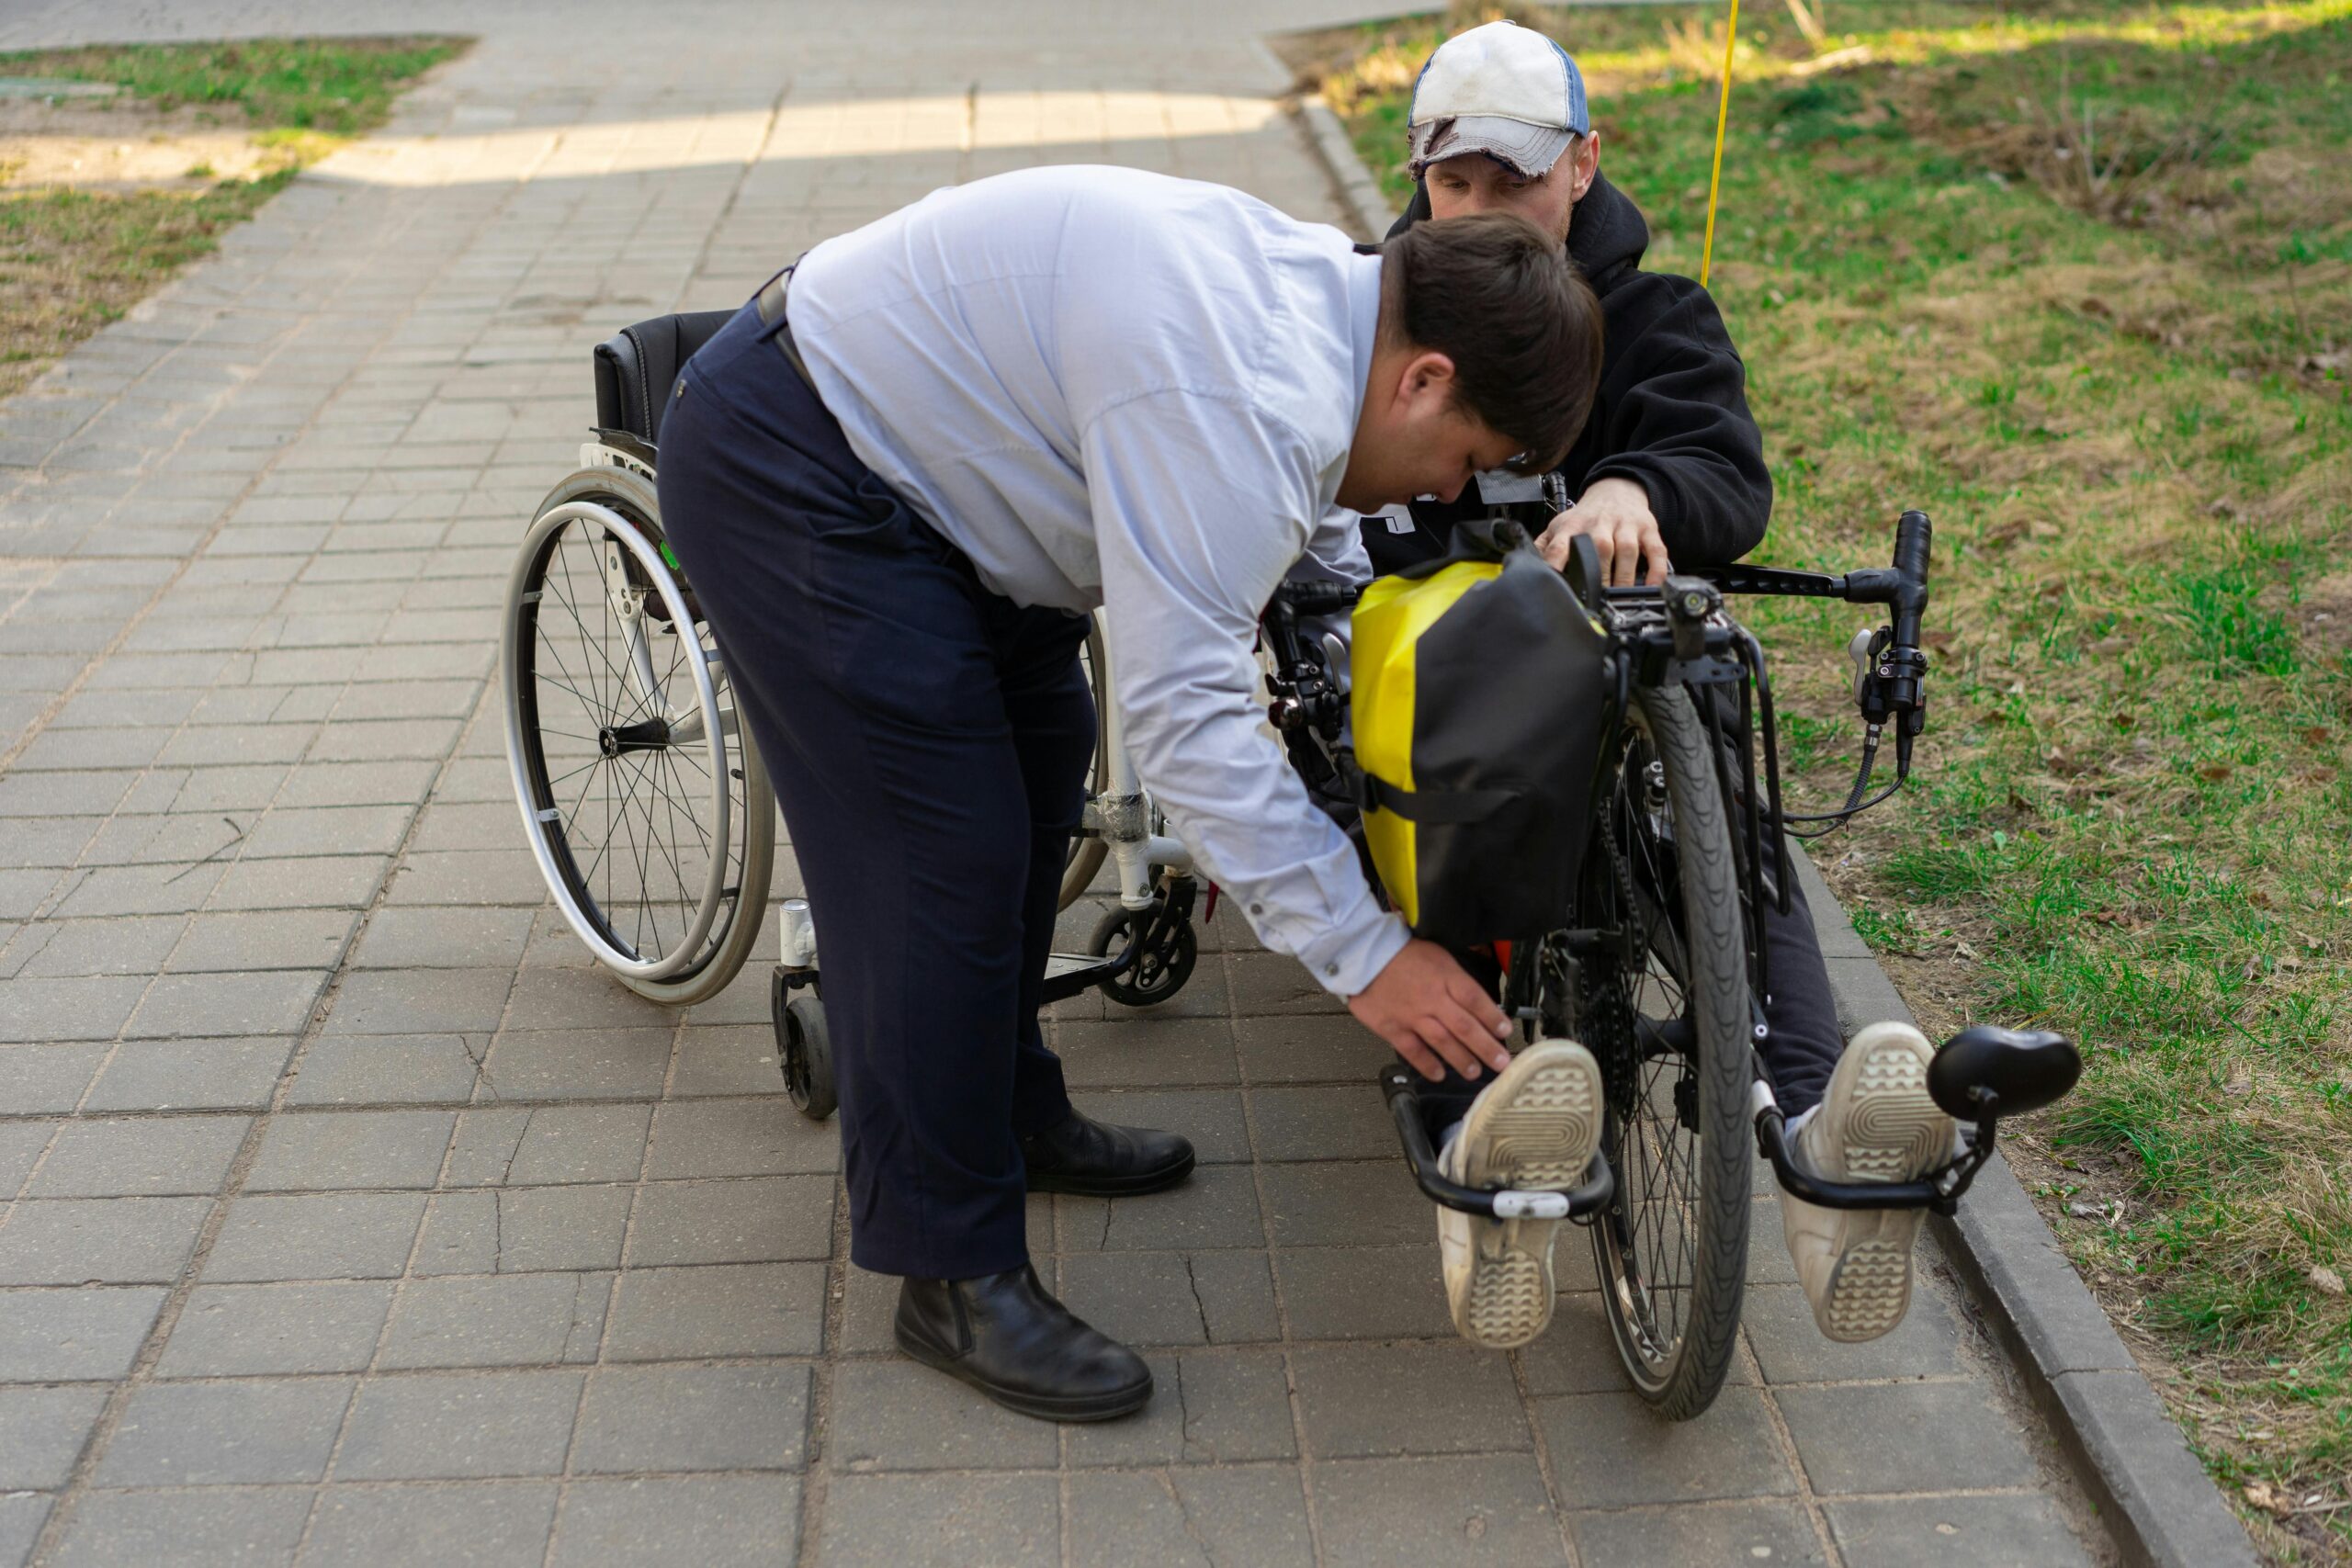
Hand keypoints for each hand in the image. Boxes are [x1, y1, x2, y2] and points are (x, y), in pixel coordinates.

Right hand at [1347, 939, 1513, 1081]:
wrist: (1362, 953)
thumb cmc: (1402, 952)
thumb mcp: (1438, 954)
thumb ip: (1457, 977)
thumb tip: (1478, 999)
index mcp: (1445, 976)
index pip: (1475, 999)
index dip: (1493, 1018)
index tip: (1505, 1032)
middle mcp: (1432, 998)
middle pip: (1465, 1026)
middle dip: (1486, 1048)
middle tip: (1501, 1064)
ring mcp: (1411, 1015)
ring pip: (1443, 1042)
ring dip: (1461, 1060)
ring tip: (1474, 1073)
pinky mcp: (1392, 1027)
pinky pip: (1413, 1050)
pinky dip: (1427, 1064)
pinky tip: (1439, 1075)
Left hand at [1535, 476, 1670, 586]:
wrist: (1616, 491)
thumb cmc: (1586, 518)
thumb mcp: (1560, 526)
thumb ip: (1542, 547)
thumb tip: (1524, 567)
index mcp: (1572, 526)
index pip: (1560, 546)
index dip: (1555, 565)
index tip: (1554, 587)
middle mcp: (1599, 524)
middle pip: (1598, 549)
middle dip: (1597, 576)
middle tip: (1593, 601)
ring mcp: (1626, 526)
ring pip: (1626, 550)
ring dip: (1624, 577)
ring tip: (1619, 598)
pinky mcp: (1648, 530)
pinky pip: (1656, 551)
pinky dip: (1656, 570)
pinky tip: (1652, 586)